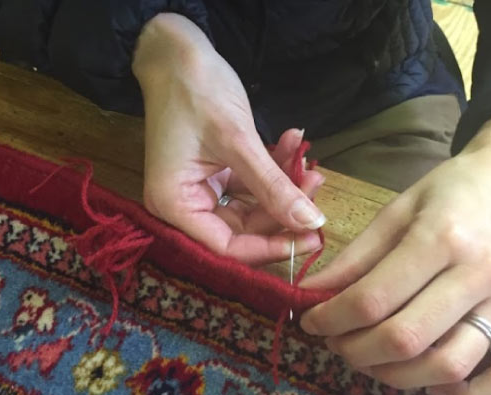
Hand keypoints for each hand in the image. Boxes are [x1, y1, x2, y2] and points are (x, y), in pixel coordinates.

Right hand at [133, 14, 325, 264]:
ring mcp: (200, 188)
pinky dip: (271, 168)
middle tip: (317, 187)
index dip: (270, 248)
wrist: (175, 51)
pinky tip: (291, 144)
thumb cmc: (195, 91)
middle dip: (283, 209)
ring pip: (252, 205)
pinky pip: (249, 183)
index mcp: (174, 205)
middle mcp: (183, 205)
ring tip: (310, 163)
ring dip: (282, 185)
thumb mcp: (238, 141)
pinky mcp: (214, 172)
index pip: (226, 247)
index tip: (311, 237)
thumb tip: (311, 223)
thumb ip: (273, 186)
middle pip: (243, 229)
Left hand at [299, 117, 490, 394]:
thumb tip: (313, 291)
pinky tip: (435, 385)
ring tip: (374, 360)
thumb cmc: (454, 188)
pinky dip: (469, 394)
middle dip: (356, 351)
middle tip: (338, 342)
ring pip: (450, 365)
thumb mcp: (399, 208)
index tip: (311, 322)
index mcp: (441, 237)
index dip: (332, 318)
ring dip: (398, 376)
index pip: (373, 298)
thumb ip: (357, 255)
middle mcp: (481, 272)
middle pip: (406, 338)